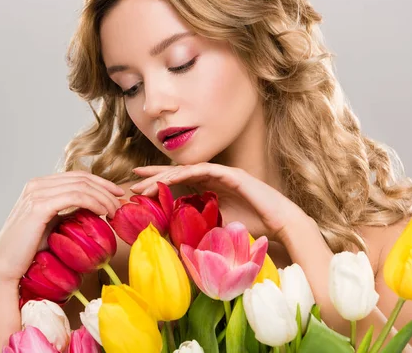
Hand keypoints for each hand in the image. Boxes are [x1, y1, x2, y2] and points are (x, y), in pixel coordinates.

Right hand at [0, 171, 123, 283]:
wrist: (6, 268)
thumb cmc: (29, 252)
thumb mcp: (53, 225)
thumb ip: (68, 212)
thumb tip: (93, 207)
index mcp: (39, 186)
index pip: (77, 176)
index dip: (100, 182)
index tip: (116, 194)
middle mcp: (36, 185)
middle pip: (81, 178)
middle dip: (105, 188)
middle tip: (121, 201)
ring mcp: (36, 193)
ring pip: (81, 186)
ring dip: (103, 196)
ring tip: (115, 211)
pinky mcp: (39, 206)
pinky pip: (75, 197)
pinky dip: (94, 202)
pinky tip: (103, 212)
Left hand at [129, 163, 311, 242]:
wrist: (279, 225)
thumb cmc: (251, 228)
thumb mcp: (217, 229)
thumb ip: (199, 228)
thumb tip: (176, 242)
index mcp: (208, 187)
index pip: (178, 182)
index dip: (157, 182)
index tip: (137, 186)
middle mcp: (213, 177)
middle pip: (177, 172)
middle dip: (154, 175)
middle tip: (132, 179)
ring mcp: (222, 173)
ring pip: (186, 169)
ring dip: (165, 175)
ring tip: (145, 182)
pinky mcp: (232, 173)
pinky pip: (204, 169)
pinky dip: (187, 172)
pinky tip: (171, 177)